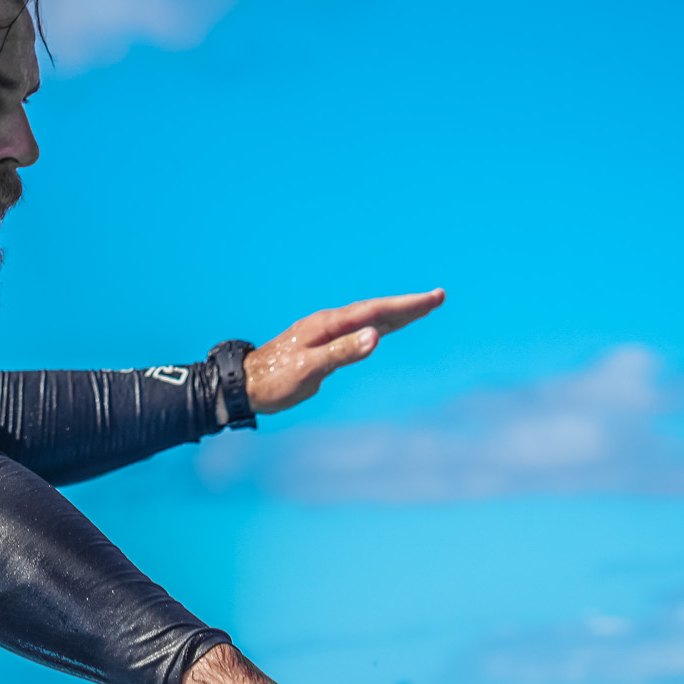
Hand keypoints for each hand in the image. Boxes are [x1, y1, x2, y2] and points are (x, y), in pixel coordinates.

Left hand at [243, 288, 444, 414]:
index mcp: (327, 325)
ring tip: (422, 307)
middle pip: (376, 311)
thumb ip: (341, 353)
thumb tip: (375, 336)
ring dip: (396, 314)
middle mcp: (329, 324)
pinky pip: (358, 331)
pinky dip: (378, 326)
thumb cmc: (273, 379)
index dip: (405, 305)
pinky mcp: (323, 345)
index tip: (433, 298)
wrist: (244, 385)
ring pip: (368, 319)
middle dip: (408, 305)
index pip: (375, 312)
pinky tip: (385, 328)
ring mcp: (326, 333)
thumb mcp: (308, 369)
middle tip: (438, 297)